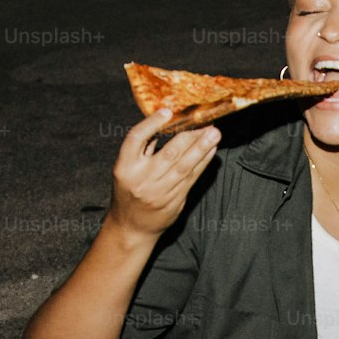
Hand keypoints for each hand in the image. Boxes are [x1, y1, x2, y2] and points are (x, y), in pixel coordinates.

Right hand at [104, 109, 218, 243]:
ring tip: (214, 134)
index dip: (151, 123)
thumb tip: (166, 122)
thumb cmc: (129, 191)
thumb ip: (142, 149)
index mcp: (124, 167)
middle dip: (190, 136)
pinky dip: (202, 163)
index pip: (136, 139)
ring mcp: (159, 192)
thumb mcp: (126, 169)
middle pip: (169, 153)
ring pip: (184, 166)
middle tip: (206, 123)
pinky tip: (211, 151)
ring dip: (202, 149)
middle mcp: (142, 179)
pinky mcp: (174, 201)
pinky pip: (191, 178)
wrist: (132, 227)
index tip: (167, 111)